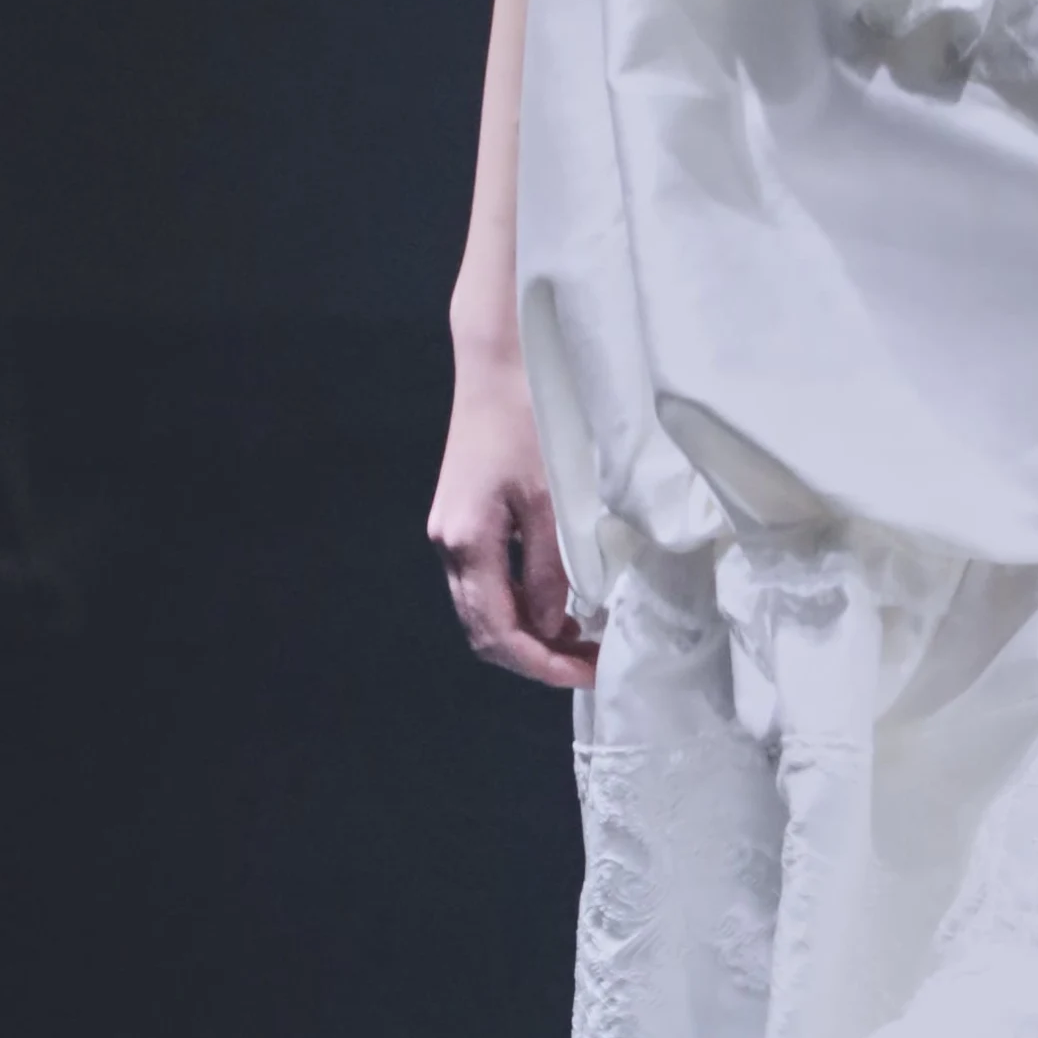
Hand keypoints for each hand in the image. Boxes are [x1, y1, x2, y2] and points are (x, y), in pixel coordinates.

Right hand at [431, 332, 595, 688]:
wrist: (498, 363)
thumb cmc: (528, 420)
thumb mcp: (551, 499)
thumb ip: (549, 568)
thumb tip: (551, 626)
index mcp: (465, 543)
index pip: (497, 631)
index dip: (542, 664)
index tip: (588, 674)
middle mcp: (448, 545)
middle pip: (483, 630)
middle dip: (535, 657)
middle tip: (590, 664)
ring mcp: (450, 533)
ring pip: (483, 609)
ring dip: (529, 633)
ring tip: (582, 639)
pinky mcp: (462, 519)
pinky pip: (486, 582)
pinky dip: (520, 604)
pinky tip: (558, 602)